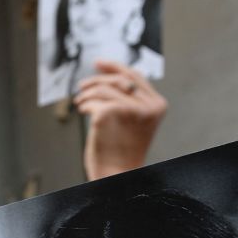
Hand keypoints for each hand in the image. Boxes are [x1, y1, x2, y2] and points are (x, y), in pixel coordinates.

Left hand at [73, 60, 166, 180]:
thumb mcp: (133, 122)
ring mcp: (132, 109)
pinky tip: (82, 111)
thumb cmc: (122, 152)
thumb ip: (130, 100)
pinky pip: (94, 101)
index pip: (136, 76)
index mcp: (158, 105)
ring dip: (87, 94)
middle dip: (97, 80)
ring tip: (80, 104)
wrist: (117, 175)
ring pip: (103, 90)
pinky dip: (85, 104)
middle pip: (119, 79)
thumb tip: (110, 77)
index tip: (98, 63)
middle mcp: (149, 106)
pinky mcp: (111, 113)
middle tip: (82, 86)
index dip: (114, 67)